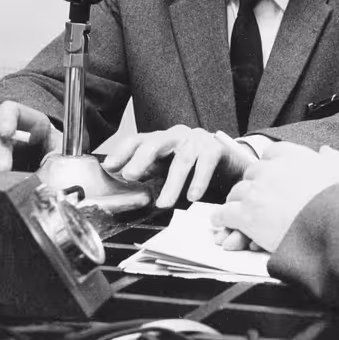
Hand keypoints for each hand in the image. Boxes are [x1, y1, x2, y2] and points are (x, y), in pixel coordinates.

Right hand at [0, 101, 59, 173]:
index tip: (6, 132)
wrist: (54, 181)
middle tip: (3, 169)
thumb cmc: (59, 164)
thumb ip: (56, 157)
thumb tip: (46, 165)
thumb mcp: (63, 157)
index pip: (13, 110)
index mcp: (34, 125)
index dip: (6, 117)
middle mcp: (12, 133)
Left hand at [101, 125, 256, 207]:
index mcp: (161, 140)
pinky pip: (205, 163)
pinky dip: (198, 180)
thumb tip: (125, 190)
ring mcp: (197, 140)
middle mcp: (177, 136)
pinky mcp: (215, 148)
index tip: (109, 166)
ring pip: (182, 159)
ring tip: (164, 203)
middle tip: (130, 176)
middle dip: (141, 159)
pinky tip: (192, 196)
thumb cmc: (193, 167)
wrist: (229, 164)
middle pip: (156, 142)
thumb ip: (150, 176)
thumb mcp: (167, 170)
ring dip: (172, 183)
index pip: (138, 140)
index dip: (122, 151)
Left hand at [214, 142, 338, 251]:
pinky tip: (221, 221)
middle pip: (252, 172)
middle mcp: (271, 170)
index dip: (270, 164)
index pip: (272, 153)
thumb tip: (326, 150)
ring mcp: (257, 192)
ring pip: (237, 191)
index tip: (271, 174)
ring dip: (236, 200)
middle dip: (253, 183)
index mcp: (292, 157)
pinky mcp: (248, 215)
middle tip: (254, 195)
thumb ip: (332, 156)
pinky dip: (223, 218)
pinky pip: (226, 213)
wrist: (333, 223)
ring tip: (235, 209)